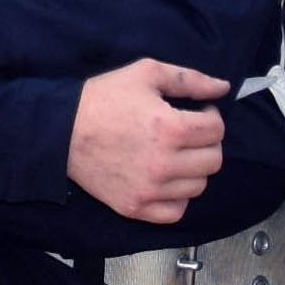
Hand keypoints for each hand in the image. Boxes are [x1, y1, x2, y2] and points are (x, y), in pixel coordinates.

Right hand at [66, 62, 232, 221]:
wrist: (61, 130)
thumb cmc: (103, 98)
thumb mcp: (145, 73)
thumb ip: (189, 79)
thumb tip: (223, 88)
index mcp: (171, 128)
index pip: (217, 130)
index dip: (211, 116)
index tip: (197, 113)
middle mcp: (165, 164)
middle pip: (214, 160)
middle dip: (207, 142)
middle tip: (189, 133)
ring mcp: (150, 190)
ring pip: (198, 186)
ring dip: (193, 168)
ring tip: (175, 154)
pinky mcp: (136, 207)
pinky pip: (176, 211)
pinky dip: (177, 197)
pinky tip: (165, 178)